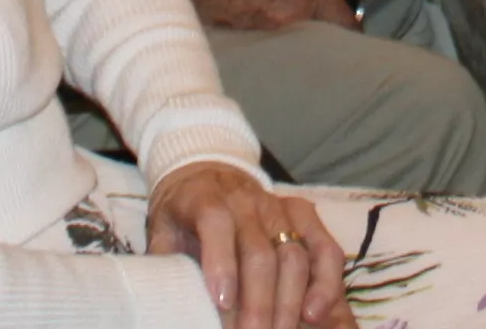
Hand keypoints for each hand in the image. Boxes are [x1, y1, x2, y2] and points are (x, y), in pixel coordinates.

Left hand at [147, 159, 342, 328]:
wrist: (206, 172)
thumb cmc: (182, 213)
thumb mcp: (161, 230)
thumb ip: (163, 261)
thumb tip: (160, 299)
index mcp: (205, 198)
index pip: (216, 223)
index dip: (220, 262)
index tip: (221, 303)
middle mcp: (246, 201)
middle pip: (259, 252)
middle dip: (257, 302)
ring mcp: (279, 208)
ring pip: (293, 255)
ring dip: (288, 302)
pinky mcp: (303, 217)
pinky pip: (325, 248)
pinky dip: (325, 282)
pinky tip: (313, 314)